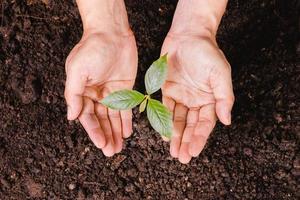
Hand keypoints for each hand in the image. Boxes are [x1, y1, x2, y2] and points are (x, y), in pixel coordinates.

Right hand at [64, 30, 137, 155]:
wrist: (113, 33)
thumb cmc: (92, 49)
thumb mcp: (77, 70)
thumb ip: (73, 94)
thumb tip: (71, 117)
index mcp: (81, 92)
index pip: (87, 116)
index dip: (94, 131)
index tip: (100, 144)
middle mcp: (95, 95)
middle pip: (101, 120)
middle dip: (105, 135)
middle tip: (111, 152)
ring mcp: (111, 93)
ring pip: (113, 117)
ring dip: (116, 132)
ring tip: (119, 147)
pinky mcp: (126, 89)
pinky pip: (126, 108)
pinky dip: (126, 121)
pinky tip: (127, 133)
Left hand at [161, 33, 233, 163]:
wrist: (188, 35)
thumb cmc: (207, 53)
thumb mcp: (221, 74)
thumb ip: (224, 98)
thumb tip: (226, 121)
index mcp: (210, 99)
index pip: (205, 123)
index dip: (200, 138)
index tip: (194, 151)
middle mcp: (195, 101)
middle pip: (190, 126)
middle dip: (186, 142)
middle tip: (182, 158)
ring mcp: (181, 97)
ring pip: (177, 120)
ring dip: (175, 136)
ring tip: (174, 151)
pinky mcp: (167, 90)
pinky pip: (164, 108)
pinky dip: (163, 121)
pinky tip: (164, 134)